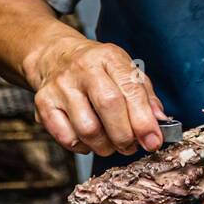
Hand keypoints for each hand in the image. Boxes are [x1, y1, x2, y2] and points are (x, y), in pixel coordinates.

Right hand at [25, 35, 165, 156]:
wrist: (56, 57)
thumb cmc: (98, 69)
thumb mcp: (126, 71)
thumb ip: (145, 96)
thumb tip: (160, 122)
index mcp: (109, 58)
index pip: (130, 90)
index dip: (144, 121)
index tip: (153, 142)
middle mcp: (83, 69)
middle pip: (109, 107)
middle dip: (125, 136)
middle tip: (131, 146)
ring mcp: (60, 86)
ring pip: (87, 129)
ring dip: (105, 146)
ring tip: (112, 143)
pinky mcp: (43, 103)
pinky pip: (67, 138)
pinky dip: (83, 147)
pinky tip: (89, 139)